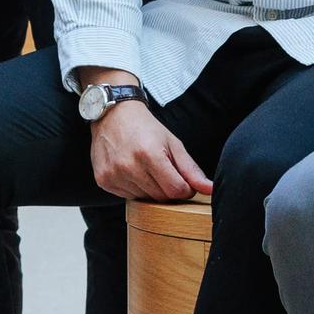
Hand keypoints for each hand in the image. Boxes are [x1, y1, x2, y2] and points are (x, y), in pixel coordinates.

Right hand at [87, 90, 208, 202]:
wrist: (113, 114)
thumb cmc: (146, 128)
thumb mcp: (173, 144)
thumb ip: (192, 170)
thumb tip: (211, 190)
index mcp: (150, 154)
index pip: (176, 191)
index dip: (183, 188)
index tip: (180, 177)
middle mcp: (129, 166)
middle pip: (161, 197)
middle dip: (167, 188)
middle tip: (162, 170)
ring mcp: (113, 174)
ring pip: (144, 199)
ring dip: (149, 188)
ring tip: (144, 168)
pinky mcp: (102, 180)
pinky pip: (127, 197)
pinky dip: (134, 188)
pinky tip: (131, 170)